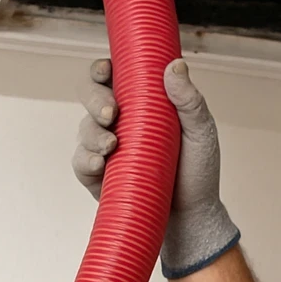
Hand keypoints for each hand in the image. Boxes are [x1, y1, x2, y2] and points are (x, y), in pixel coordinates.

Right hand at [72, 58, 240, 277]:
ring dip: (93, 133)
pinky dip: (86, 160)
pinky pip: (80, 162)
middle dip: (94, 99)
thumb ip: (189, 100)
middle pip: (90, 95)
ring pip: (84, 128)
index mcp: (141, 103)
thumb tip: (174, 66)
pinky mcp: (98, 176)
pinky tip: (100, 164)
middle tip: (111, 112)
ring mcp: (106, 148)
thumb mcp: (200, 132)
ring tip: (112, 146)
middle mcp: (119, 122)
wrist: (192, 216)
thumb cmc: (198, 170)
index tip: (107, 70)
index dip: (103, 68)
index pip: (113, 76)